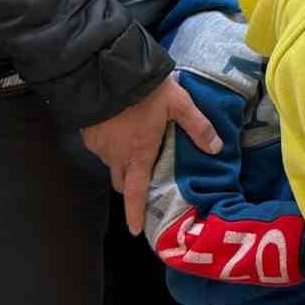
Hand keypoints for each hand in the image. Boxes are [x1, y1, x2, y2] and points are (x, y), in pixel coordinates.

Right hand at [80, 75, 221, 234]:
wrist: (106, 74)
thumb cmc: (146, 92)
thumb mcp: (179, 105)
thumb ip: (198, 127)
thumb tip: (216, 148)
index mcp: (138, 155)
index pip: (135, 193)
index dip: (135, 213)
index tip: (135, 230)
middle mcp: (116, 157)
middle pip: (122, 182)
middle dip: (132, 186)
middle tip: (144, 180)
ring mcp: (99, 147)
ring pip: (111, 164)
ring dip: (123, 162)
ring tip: (136, 147)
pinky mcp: (88, 135)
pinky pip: (101, 149)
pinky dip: (112, 147)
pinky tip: (121, 131)